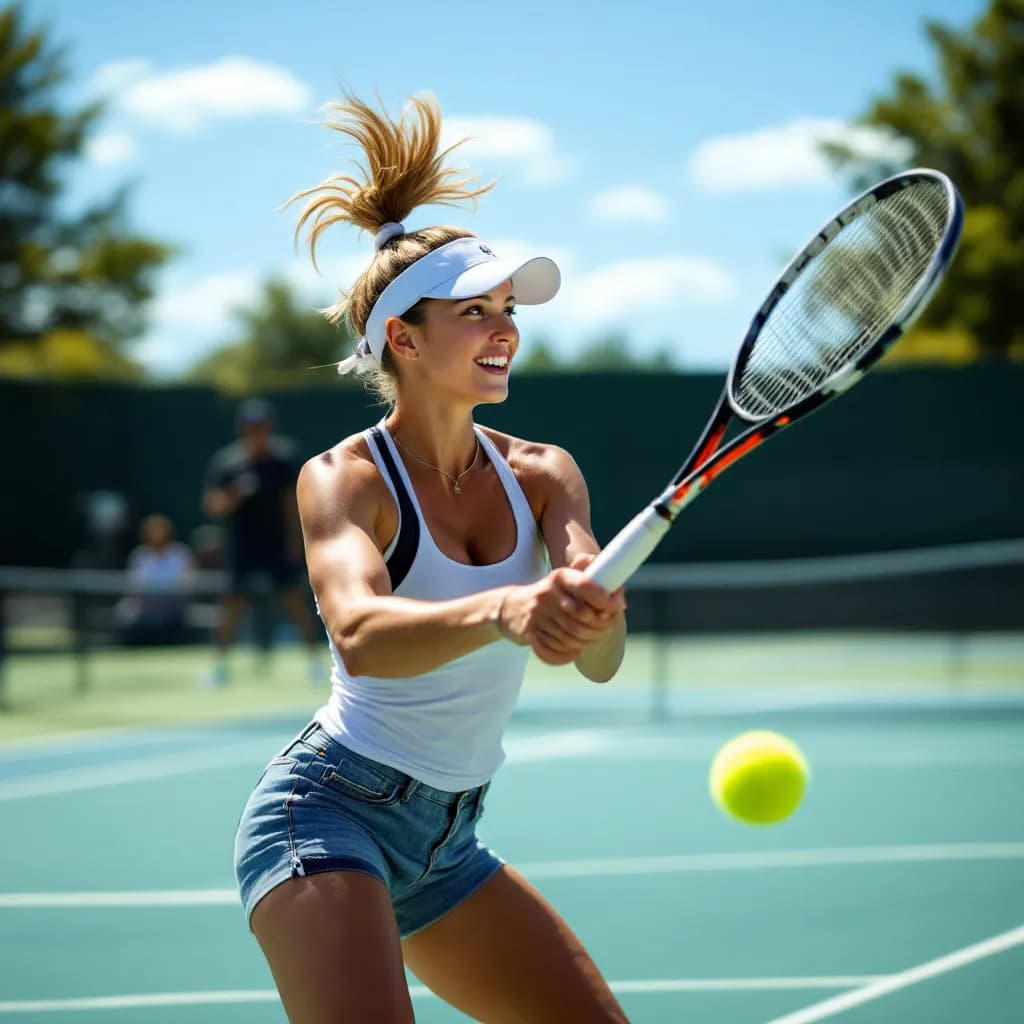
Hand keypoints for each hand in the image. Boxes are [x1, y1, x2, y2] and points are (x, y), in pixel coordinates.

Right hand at [498, 555, 625, 665]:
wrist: (511, 607)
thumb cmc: (551, 594)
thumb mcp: (568, 577)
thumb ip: (593, 576)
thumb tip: (618, 592)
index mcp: (560, 577)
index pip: (588, 587)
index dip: (607, 600)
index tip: (617, 607)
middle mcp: (547, 594)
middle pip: (584, 618)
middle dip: (600, 628)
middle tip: (605, 629)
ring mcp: (536, 615)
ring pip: (571, 637)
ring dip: (585, 643)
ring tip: (589, 639)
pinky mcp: (528, 634)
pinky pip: (554, 652)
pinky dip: (567, 655)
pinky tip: (572, 650)